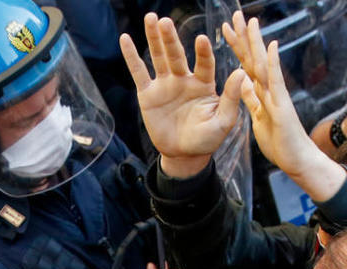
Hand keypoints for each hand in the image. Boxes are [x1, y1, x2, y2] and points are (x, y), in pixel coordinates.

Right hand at [120, 13, 243, 177]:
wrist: (184, 154)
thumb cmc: (207, 139)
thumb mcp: (223, 121)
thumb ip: (230, 97)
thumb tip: (241, 73)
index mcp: (204, 84)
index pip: (204, 63)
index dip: (202, 52)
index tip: (201, 39)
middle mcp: (184, 79)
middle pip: (176, 54)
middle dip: (171, 38)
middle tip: (165, 21)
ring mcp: (165, 84)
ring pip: (158, 57)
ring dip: (154, 38)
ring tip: (151, 18)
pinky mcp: (148, 94)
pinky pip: (138, 72)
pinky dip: (131, 56)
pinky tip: (125, 39)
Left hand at [222, 12, 345, 201]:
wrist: (295, 158)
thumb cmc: (278, 140)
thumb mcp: (257, 117)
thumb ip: (251, 99)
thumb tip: (243, 83)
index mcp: (260, 91)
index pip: (245, 63)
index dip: (236, 46)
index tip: (225, 29)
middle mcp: (268, 88)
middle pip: (253, 58)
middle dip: (243, 37)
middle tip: (236, 15)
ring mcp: (275, 94)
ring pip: (262, 64)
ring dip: (256, 43)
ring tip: (250, 22)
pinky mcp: (280, 104)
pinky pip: (274, 82)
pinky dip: (271, 64)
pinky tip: (268, 47)